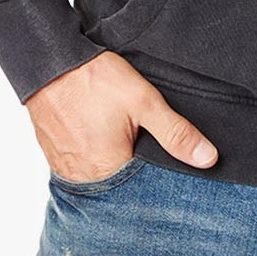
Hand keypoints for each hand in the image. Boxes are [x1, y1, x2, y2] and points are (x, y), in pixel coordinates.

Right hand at [24, 50, 219, 180]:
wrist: (49, 61)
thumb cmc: (93, 80)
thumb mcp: (143, 101)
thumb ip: (176, 132)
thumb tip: (208, 159)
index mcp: (108, 172)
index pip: (143, 193)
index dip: (159, 183)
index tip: (171, 171)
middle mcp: (84, 180)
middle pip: (121, 189)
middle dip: (137, 176)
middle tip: (146, 149)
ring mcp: (66, 170)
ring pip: (102, 179)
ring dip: (115, 167)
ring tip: (125, 144)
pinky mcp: (55, 157)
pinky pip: (83, 168)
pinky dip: (96, 158)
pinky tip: (103, 139)